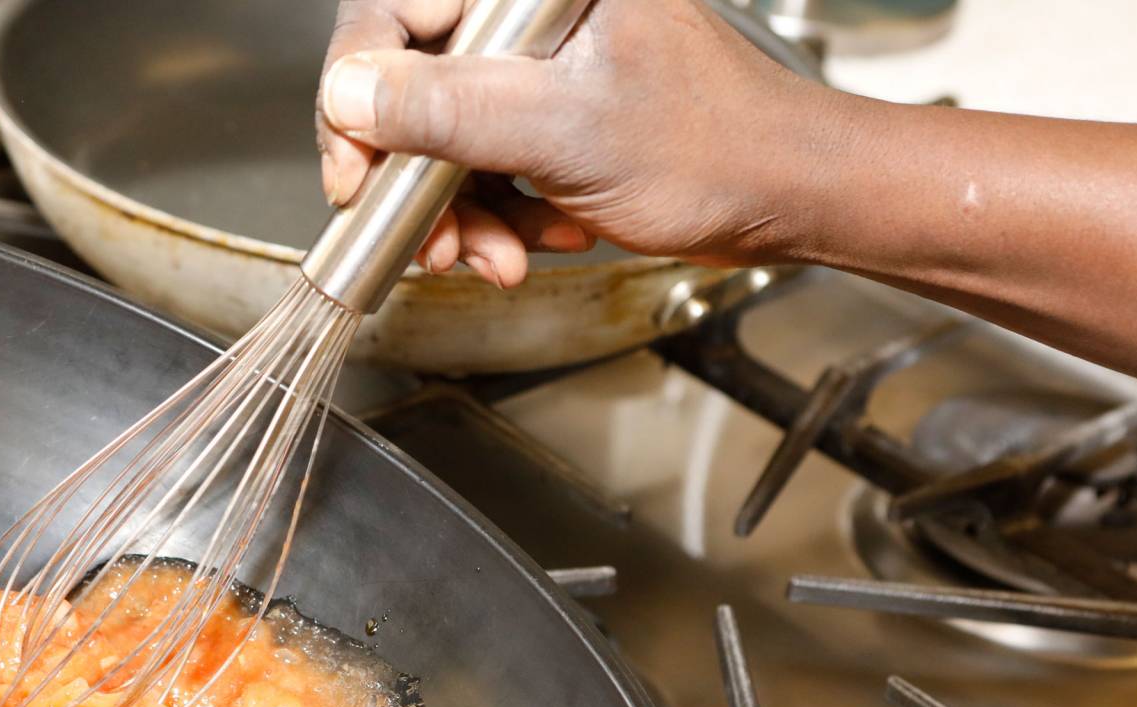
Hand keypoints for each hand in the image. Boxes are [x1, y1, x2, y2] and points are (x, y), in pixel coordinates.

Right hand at [315, 0, 835, 285]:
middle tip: (430, 236)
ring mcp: (537, 62)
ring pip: (439, 135)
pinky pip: (480, 162)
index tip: (356, 170)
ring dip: (458, 212)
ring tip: (493, 253)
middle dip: (415, 178)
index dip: (357, 96)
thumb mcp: (563, 131)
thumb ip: (446, 108)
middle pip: (408, 84)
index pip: (392, 13)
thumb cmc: (716, 148)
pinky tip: (535, 235)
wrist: (787, 197)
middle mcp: (528, 10)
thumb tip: (349, 95)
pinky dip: (496, 214)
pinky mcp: (547, 112)